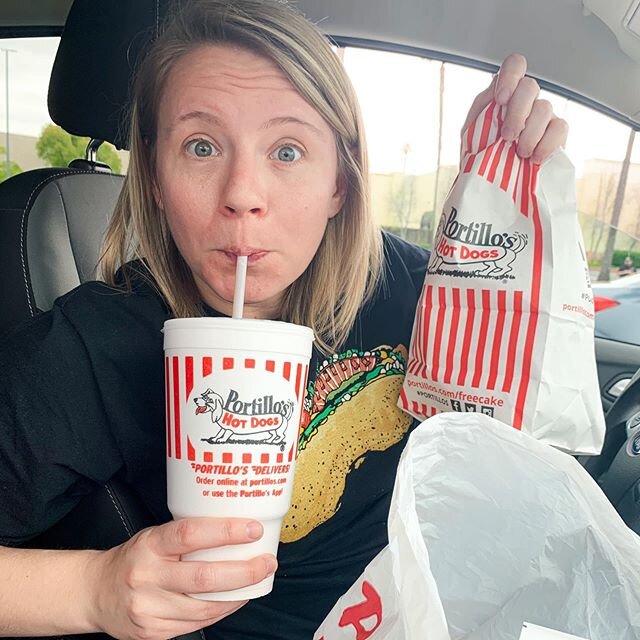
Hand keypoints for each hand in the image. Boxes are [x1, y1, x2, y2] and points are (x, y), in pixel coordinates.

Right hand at [87, 517, 276, 639]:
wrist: (96, 592)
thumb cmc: (136, 557)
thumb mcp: (155, 536)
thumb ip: (188, 536)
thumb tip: (237, 530)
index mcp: (149, 545)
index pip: (190, 534)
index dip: (226, 532)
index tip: (253, 529)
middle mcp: (147, 577)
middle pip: (203, 577)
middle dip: (244, 572)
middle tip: (267, 562)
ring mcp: (148, 609)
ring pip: (204, 607)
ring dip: (239, 595)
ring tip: (259, 580)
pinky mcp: (153, 633)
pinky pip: (196, 624)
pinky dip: (221, 611)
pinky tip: (235, 599)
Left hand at [462, 53, 568, 162]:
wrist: (492, 182)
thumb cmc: (481, 156)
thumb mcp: (471, 134)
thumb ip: (481, 115)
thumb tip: (496, 105)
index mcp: (503, 94)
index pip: (515, 65)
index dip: (511, 76)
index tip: (501, 99)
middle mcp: (525, 99)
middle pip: (530, 86)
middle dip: (518, 113)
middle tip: (508, 136)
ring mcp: (543, 114)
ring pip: (545, 108)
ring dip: (530, 133)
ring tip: (520, 153)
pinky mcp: (555, 133)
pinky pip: (560, 128)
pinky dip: (547, 144)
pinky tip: (535, 158)